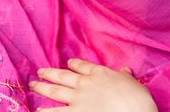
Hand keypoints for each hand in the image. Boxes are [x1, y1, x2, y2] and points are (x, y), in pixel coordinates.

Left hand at [29, 58, 157, 111]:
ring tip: (33, 84)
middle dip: (51, 73)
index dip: (75, 64)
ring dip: (43, 88)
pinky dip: (47, 111)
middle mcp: (86, 83)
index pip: (84, 66)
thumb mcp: (133, 82)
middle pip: (64, 76)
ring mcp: (79, 99)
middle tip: (40, 71)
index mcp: (99, 73)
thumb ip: (125, 76)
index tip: (68, 63)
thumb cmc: (135, 97)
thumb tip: (126, 70)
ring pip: (56, 91)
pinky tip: (38, 109)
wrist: (132, 111)